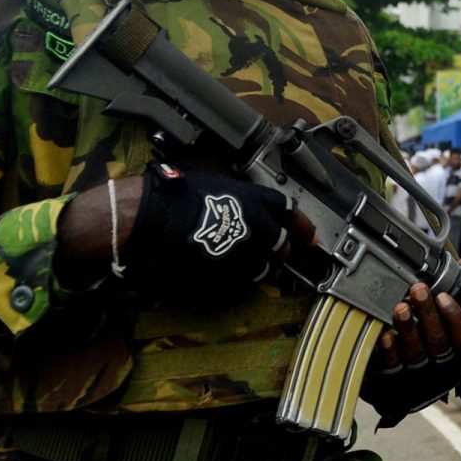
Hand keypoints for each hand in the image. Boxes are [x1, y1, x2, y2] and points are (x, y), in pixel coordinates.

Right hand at [121, 163, 304, 304]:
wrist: (151, 215)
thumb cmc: (176, 193)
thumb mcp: (215, 182)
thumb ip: (237, 194)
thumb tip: (241, 201)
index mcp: (253, 198)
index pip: (289, 210)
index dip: (302, 224)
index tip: (309, 234)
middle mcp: (254, 224)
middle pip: (283, 242)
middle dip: (285, 249)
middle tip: (285, 254)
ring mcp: (241, 249)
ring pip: (268, 265)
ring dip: (269, 267)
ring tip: (268, 270)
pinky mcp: (225, 269)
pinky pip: (246, 278)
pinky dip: (248, 278)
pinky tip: (242, 276)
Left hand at [367, 272, 460, 427]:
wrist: (411, 385)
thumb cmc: (436, 340)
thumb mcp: (451, 321)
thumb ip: (458, 293)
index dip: (456, 316)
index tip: (443, 295)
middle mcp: (443, 365)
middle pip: (438, 340)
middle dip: (427, 313)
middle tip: (418, 289)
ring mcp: (420, 374)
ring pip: (416, 351)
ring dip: (408, 328)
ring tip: (401, 307)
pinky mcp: (395, 380)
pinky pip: (392, 365)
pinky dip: (389, 350)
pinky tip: (385, 334)